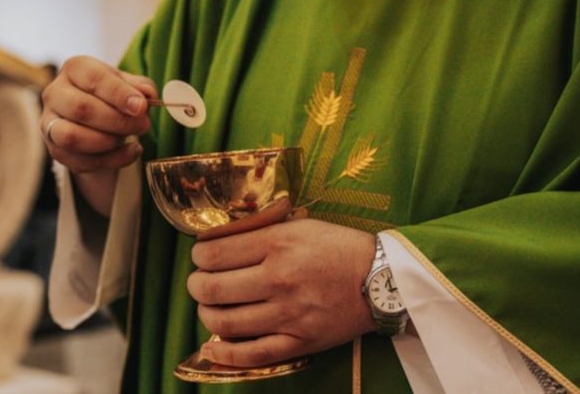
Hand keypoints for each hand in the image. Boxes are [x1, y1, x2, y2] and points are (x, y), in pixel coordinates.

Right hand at [40, 56, 156, 214]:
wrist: (95, 119)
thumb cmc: (111, 96)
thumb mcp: (128, 84)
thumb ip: (140, 87)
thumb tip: (147, 94)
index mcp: (74, 69)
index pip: (93, 78)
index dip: (118, 94)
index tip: (141, 107)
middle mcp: (55, 93)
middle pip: (81, 109)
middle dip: (117, 121)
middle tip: (143, 125)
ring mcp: (50, 123)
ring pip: (72, 138)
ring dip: (108, 142)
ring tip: (133, 139)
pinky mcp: (55, 149)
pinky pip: (79, 161)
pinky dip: (110, 160)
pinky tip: (130, 152)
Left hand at [187, 219, 376, 367]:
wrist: (383, 278)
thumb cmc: (338, 246)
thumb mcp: (297, 224)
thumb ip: (257, 230)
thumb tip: (214, 240)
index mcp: (277, 245)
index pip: (213, 253)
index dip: (198, 255)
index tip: (201, 256)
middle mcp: (279, 279)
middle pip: (210, 288)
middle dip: (196, 285)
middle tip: (200, 282)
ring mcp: (288, 315)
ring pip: (224, 322)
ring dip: (206, 314)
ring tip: (210, 307)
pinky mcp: (300, 342)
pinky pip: (252, 354)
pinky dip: (224, 354)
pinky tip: (212, 347)